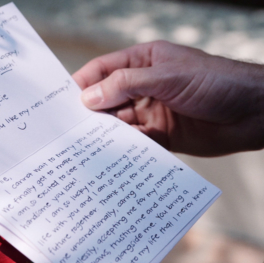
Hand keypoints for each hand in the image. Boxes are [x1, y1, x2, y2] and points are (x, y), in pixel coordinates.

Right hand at [73, 40, 263, 155]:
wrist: (256, 112)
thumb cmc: (217, 81)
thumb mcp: (167, 76)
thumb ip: (126, 85)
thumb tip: (89, 96)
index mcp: (143, 63)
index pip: (104, 70)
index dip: (83, 83)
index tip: (63, 101)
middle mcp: (143, 87)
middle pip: (107, 99)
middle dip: (91, 112)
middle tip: (71, 129)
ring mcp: (152, 111)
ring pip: (119, 122)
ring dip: (107, 132)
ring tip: (89, 145)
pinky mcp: (161, 135)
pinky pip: (136, 141)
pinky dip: (125, 148)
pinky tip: (115, 154)